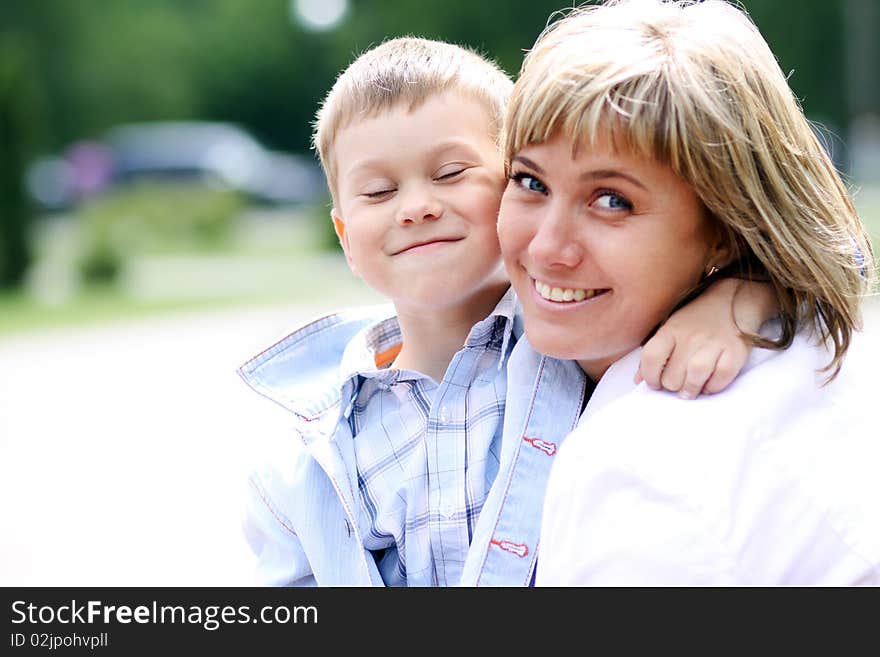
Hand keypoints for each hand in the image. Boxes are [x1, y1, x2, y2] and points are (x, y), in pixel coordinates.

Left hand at [635, 278, 776, 398]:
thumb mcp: (670, 329)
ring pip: (696, 375)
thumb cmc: (696, 320)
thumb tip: (638, 380)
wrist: (733, 298)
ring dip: (691, 389)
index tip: (654, 383)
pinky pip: (723, 375)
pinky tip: (709, 385)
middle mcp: (691, 336)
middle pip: (673, 374)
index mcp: (670, 330)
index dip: (649, 376)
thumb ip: (654, 354)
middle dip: (672, 386)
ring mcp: (714, 343)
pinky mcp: (736, 350)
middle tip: (676, 386)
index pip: (651, 357)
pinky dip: (714, 386)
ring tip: (689, 392)